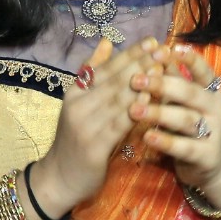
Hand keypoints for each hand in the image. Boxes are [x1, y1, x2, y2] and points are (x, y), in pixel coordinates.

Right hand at [31, 38, 160, 214]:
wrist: (58, 178)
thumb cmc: (75, 140)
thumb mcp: (79, 103)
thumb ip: (93, 74)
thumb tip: (106, 42)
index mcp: (75, 92)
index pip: (105, 67)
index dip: (129, 54)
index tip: (152, 41)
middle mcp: (78, 105)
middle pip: (113, 80)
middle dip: (140, 62)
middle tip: (163, 49)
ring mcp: (84, 126)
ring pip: (117, 99)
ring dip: (141, 82)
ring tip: (161, 68)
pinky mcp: (94, 146)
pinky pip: (118, 125)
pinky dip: (134, 111)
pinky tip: (149, 100)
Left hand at [132, 45, 220, 202]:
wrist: (210, 163)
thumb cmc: (189, 122)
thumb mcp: (182, 99)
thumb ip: (172, 77)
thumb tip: (154, 49)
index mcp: (212, 90)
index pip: (204, 70)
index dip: (186, 60)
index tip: (163, 50)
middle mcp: (216, 108)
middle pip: (191, 93)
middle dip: (163, 85)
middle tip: (136, 80)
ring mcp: (213, 133)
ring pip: (186, 120)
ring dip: (160, 113)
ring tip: (135, 110)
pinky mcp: (206, 156)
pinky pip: (185, 147)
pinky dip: (166, 141)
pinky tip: (147, 136)